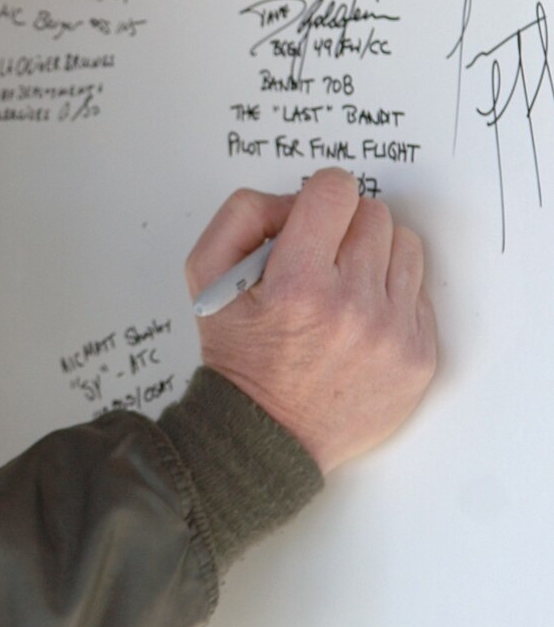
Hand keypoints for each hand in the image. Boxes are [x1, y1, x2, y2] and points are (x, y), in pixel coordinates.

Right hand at [186, 168, 436, 472]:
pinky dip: (390, 297)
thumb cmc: (240, 358)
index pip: (335, 190)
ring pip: (406, 247)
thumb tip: (294, 200)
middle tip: (321, 259)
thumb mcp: (206, 279)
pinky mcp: (419, 357)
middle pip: (374, 215)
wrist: (266, 436)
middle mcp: (352, 307)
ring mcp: (393, 335)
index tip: (312, 217)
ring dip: (374, 256)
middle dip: (345, 227)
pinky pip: (419, 294)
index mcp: (298, 284)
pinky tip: (359, 320)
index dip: (319, 196)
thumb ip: (241, 216)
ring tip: (343, 286)